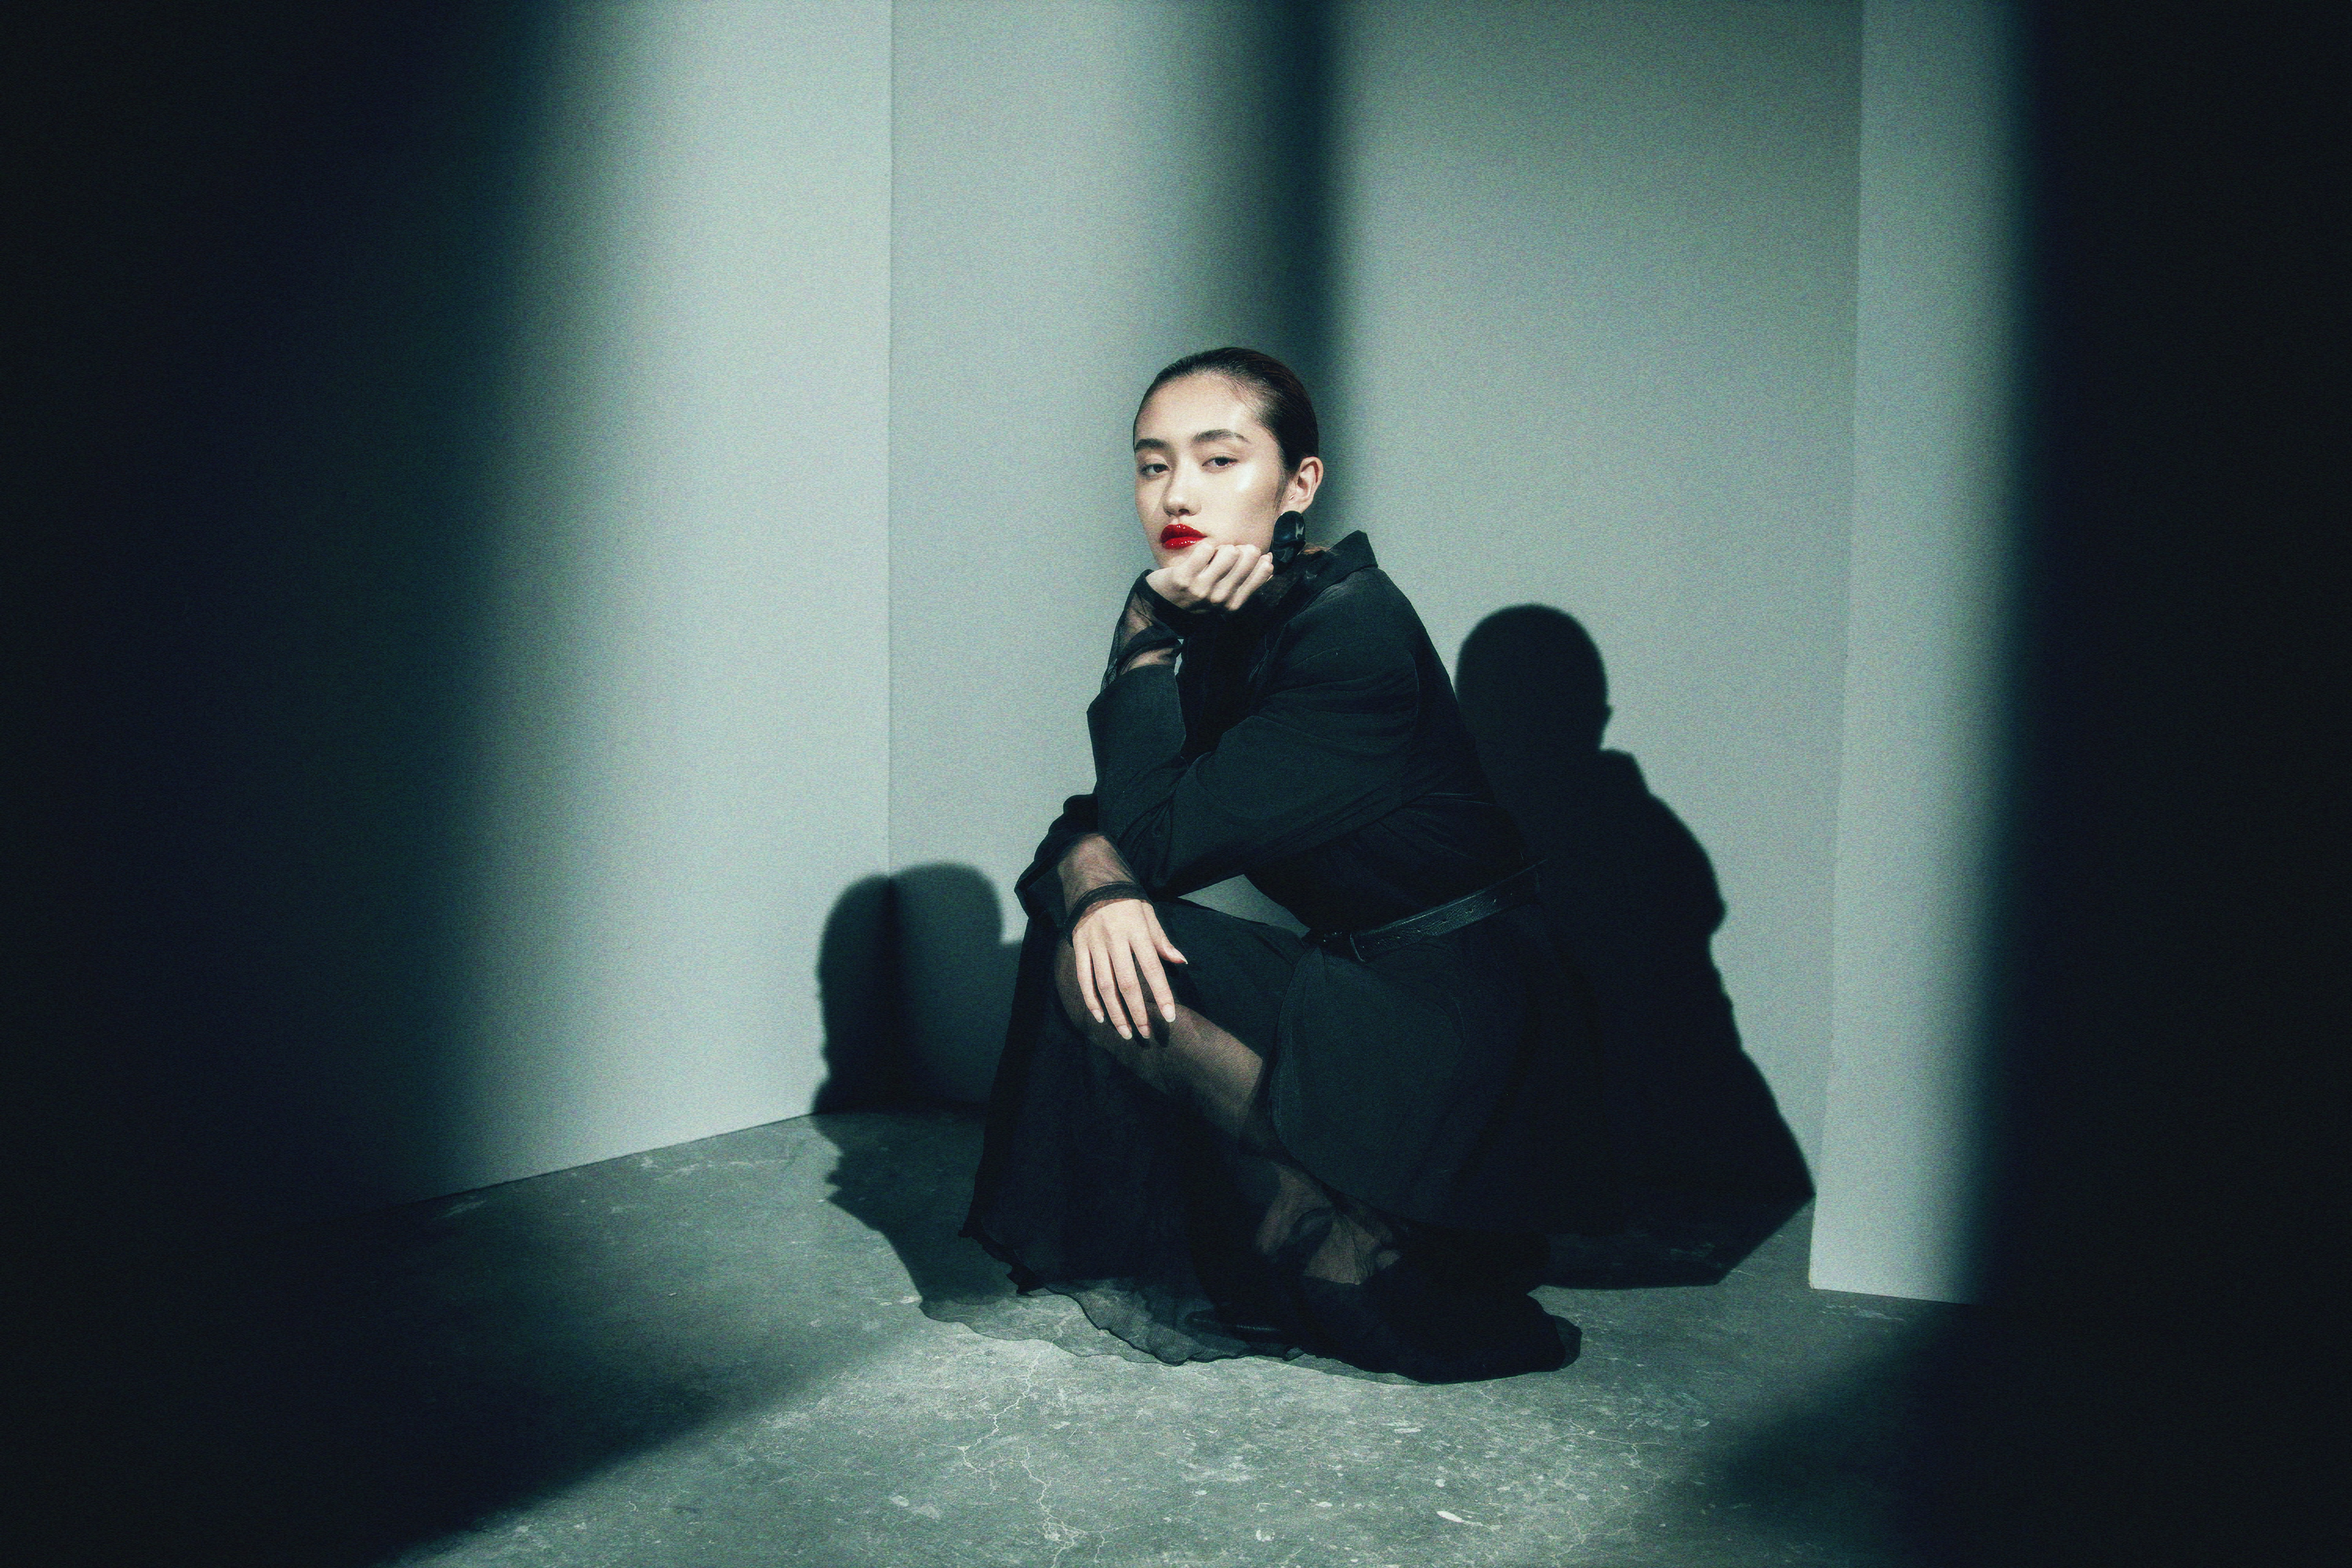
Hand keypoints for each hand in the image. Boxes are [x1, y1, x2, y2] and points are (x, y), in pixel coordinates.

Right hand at [1069, 896, 1187, 1041]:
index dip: (1161, 994)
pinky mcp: (1079, 949)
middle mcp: (1115, 942)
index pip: (1152, 968)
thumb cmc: (1127, 902)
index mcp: (1137, 933)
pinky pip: (1084, 979)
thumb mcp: (1149, 915)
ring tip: (1126, 1032)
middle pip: (1127, 984)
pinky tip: (1100, 1017)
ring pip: (1105, 986)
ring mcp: (1095, 946)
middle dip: (1137, 1012)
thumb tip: (1181, 962)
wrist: (1093, 884)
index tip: (1169, 1016)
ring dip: (1116, 1013)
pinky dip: (1091, 1000)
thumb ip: (1162, 941)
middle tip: (1146, 1033)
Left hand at [1145, 540, 1275, 614]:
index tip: (1246, 557)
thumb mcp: (1225, 595)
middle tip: (1225, 556)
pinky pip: (1205, 549)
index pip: (1262, 571)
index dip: (1257, 558)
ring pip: (1229, 551)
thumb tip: (1269, 560)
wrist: (1162, 608)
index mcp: (1234, 603)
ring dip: (1221, 548)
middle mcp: (1221, 598)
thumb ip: (1247, 580)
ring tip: (1212, 557)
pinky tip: (1199, 556)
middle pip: (1247, 556)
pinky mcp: (1184, 577)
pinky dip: (1204, 548)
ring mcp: (1203, 588)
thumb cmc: (1197, 597)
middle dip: (1239, 549)